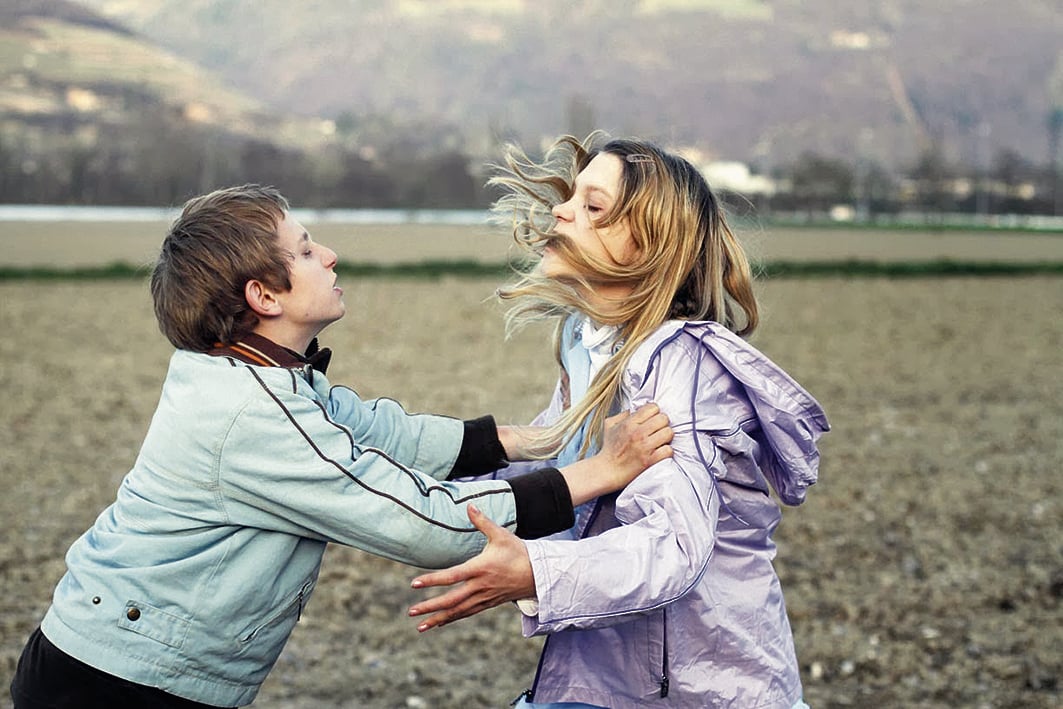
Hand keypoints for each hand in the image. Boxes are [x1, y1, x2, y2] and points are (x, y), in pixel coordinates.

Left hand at [408, 504, 533, 631]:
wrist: (538, 575)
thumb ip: (482, 521)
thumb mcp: (501, 535)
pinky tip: (439, 623)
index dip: (432, 580)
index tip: (414, 583)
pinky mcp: (488, 603)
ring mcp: (484, 597)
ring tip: (419, 626)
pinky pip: (467, 613)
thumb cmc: (518, 552)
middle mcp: (480, 586)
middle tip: (411, 611)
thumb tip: (469, 505)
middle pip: (451, 600)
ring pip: (458, 611)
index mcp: (480, 568)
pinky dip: (452, 619)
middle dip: (430, 607)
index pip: (452, 576)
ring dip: (438, 619)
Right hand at [599, 403, 673, 485]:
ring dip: (666, 437)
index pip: (653, 407)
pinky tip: (660, 452)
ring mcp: (645, 447)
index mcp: (629, 423)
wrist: (607, 471)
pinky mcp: (650, 461)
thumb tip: (635, 409)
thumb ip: (622, 415)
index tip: (651, 419)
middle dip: (662, 424)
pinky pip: (668, 450)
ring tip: (660, 441)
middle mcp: (637, 433)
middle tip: (657, 430)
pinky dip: (666, 451)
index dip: (654, 412)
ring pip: (668, 433)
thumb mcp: (610, 426)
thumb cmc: (609, 449)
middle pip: (663, 418)